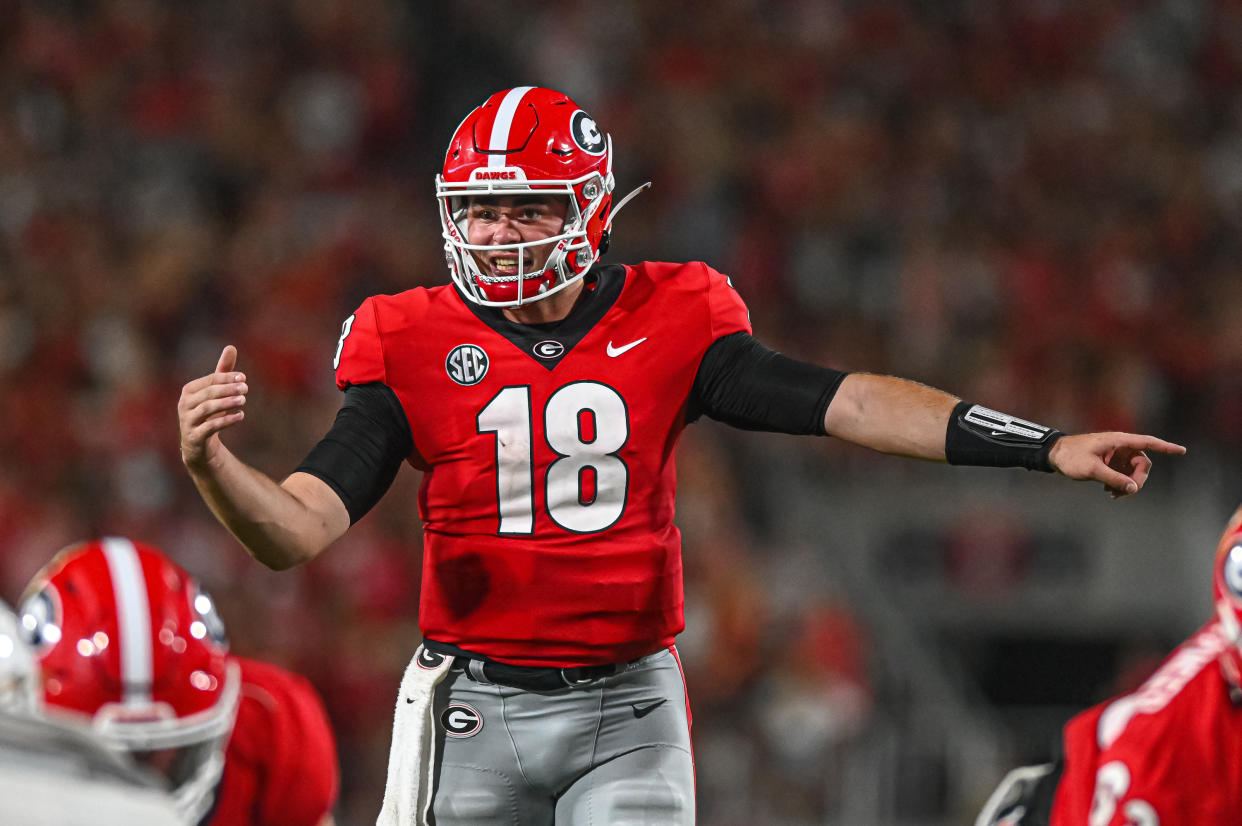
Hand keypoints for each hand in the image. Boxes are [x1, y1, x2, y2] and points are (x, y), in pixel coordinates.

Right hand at [178, 346, 247, 470]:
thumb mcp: (215, 392)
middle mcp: (184, 404)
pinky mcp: (194, 436)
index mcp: (189, 391)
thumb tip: (231, 347)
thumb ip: (223, 371)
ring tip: (244, 400)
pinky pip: (209, 427)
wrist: (198, 444)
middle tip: (246, 388)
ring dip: (227, 403)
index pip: (209, 381)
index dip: (226, 378)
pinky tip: (241, 415)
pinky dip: (226, 420)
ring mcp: (187, 421)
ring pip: (207, 409)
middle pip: (208, 394)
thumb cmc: (208, 413)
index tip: (244, 378)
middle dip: (228, 389)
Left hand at [1047, 432, 1185, 497]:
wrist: (1053, 455)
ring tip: (1113, 495)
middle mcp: (1120, 446)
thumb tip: (1133, 488)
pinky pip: (1123, 474)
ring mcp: (1115, 454)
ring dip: (1128, 484)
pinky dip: (1120, 483)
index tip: (1182, 450)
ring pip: (1133, 471)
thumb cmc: (1071, 457)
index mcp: (1118, 441)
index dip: (1166, 447)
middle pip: (1142, 463)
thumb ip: (1113, 479)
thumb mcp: (1091, 469)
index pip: (1147, 442)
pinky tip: (1109, 492)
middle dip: (1137, 479)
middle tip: (1124, 493)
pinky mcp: (1109, 462)